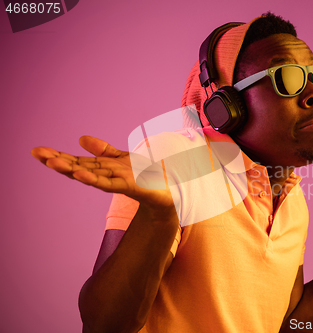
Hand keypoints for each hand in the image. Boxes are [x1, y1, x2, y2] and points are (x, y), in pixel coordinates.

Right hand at [31, 136, 173, 210]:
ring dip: (71, 169)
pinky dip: (95, 179)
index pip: (76, 161)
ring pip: (89, 176)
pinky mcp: (128, 186)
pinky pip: (108, 184)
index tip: (38, 150)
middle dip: (58, 161)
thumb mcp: (122, 158)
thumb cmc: (145, 175)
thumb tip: (81, 139)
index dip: (58, 156)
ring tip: (52, 162)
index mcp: (102, 168)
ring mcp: (115, 182)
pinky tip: (81, 175)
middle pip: (77, 168)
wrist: (167, 192)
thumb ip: (104, 150)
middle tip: (37, 153)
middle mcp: (105, 176)